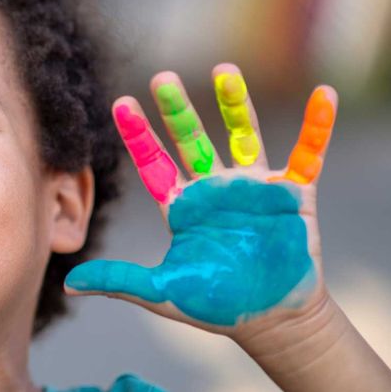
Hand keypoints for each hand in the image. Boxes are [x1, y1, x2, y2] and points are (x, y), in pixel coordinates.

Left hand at [64, 63, 335, 339]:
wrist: (271, 321)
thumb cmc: (214, 305)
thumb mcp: (161, 292)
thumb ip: (118, 280)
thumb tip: (67, 284)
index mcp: (182, 206)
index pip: (153, 163)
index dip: (138, 135)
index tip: (120, 103)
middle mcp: (214, 189)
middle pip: (192, 140)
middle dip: (178, 110)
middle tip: (162, 77)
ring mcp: (254, 188)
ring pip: (244, 136)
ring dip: (235, 104)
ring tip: (224, 70)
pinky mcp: (293, 195)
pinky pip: (308, 154)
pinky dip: (317, 127)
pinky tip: (324, 95)